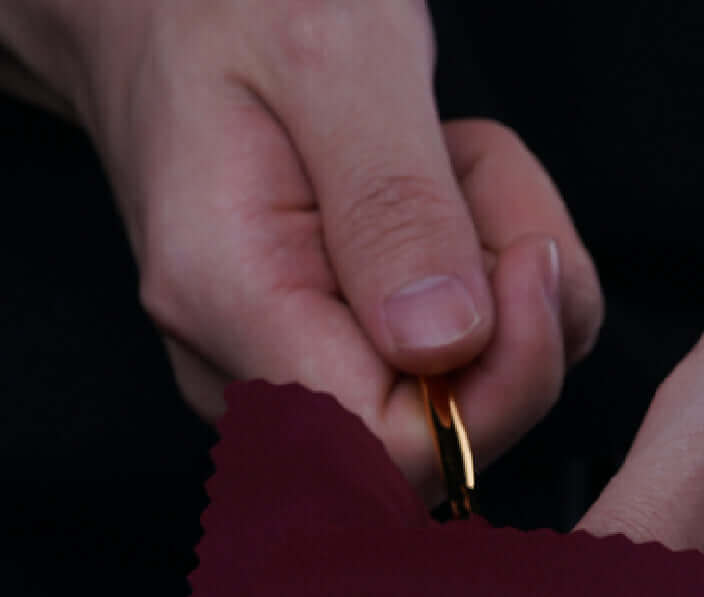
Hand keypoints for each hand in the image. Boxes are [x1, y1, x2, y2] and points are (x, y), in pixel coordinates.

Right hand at [0, 0, 602, 500]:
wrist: (171, 13)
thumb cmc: (234, 5)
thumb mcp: (331, 54)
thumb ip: (392, 203)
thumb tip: (447, 345)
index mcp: (229, 300)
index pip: (392, 446)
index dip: (502, 382)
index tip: (533, 259)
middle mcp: (252, 367)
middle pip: (444, 436)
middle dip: (513, 312)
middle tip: (468, 173)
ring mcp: (296, 375)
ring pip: (467, 398)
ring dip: (503, 277)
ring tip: (440, 164)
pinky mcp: (341, 365)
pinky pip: (472, 364)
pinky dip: (497, 280)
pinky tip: (442, 201)